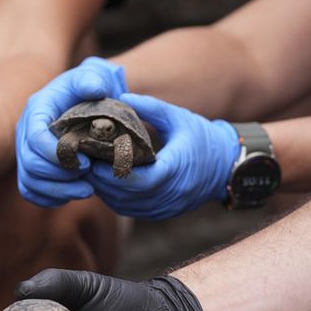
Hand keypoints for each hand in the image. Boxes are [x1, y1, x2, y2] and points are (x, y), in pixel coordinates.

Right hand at [16, 57, 126, 206]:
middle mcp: (25, 133)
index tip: (86, 161)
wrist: (90, 101)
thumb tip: (94, 89)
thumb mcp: (96, 76)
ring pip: (29, 181)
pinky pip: (30, 191)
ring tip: (88, 190)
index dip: (57, 154)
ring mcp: (27, 152)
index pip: (35, 137)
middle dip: (60, 175)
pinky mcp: (32, 168)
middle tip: (90, 177)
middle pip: (30, 164)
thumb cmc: (93, 88)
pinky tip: (73, 195)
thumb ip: (94, 78)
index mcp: (37, 110)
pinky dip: (50, 198)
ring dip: (58, 190)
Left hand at [84, 93, 239, 218]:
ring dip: (104, 189)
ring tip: (88, 170)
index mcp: (174, 171)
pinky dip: (113, 197)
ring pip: (123, 205)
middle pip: (125, 194)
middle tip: (83, 162)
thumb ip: (150, 108)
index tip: (93, 158)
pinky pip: (129, 209)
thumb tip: (121, 96)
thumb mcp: (178, 118)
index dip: (111, 173)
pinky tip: (102, 181)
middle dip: (101, 180)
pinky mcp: (159, 213)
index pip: (136, 180)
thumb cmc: (203, 138)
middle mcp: (168, 195)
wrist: (226, 167)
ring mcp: (163, 207)